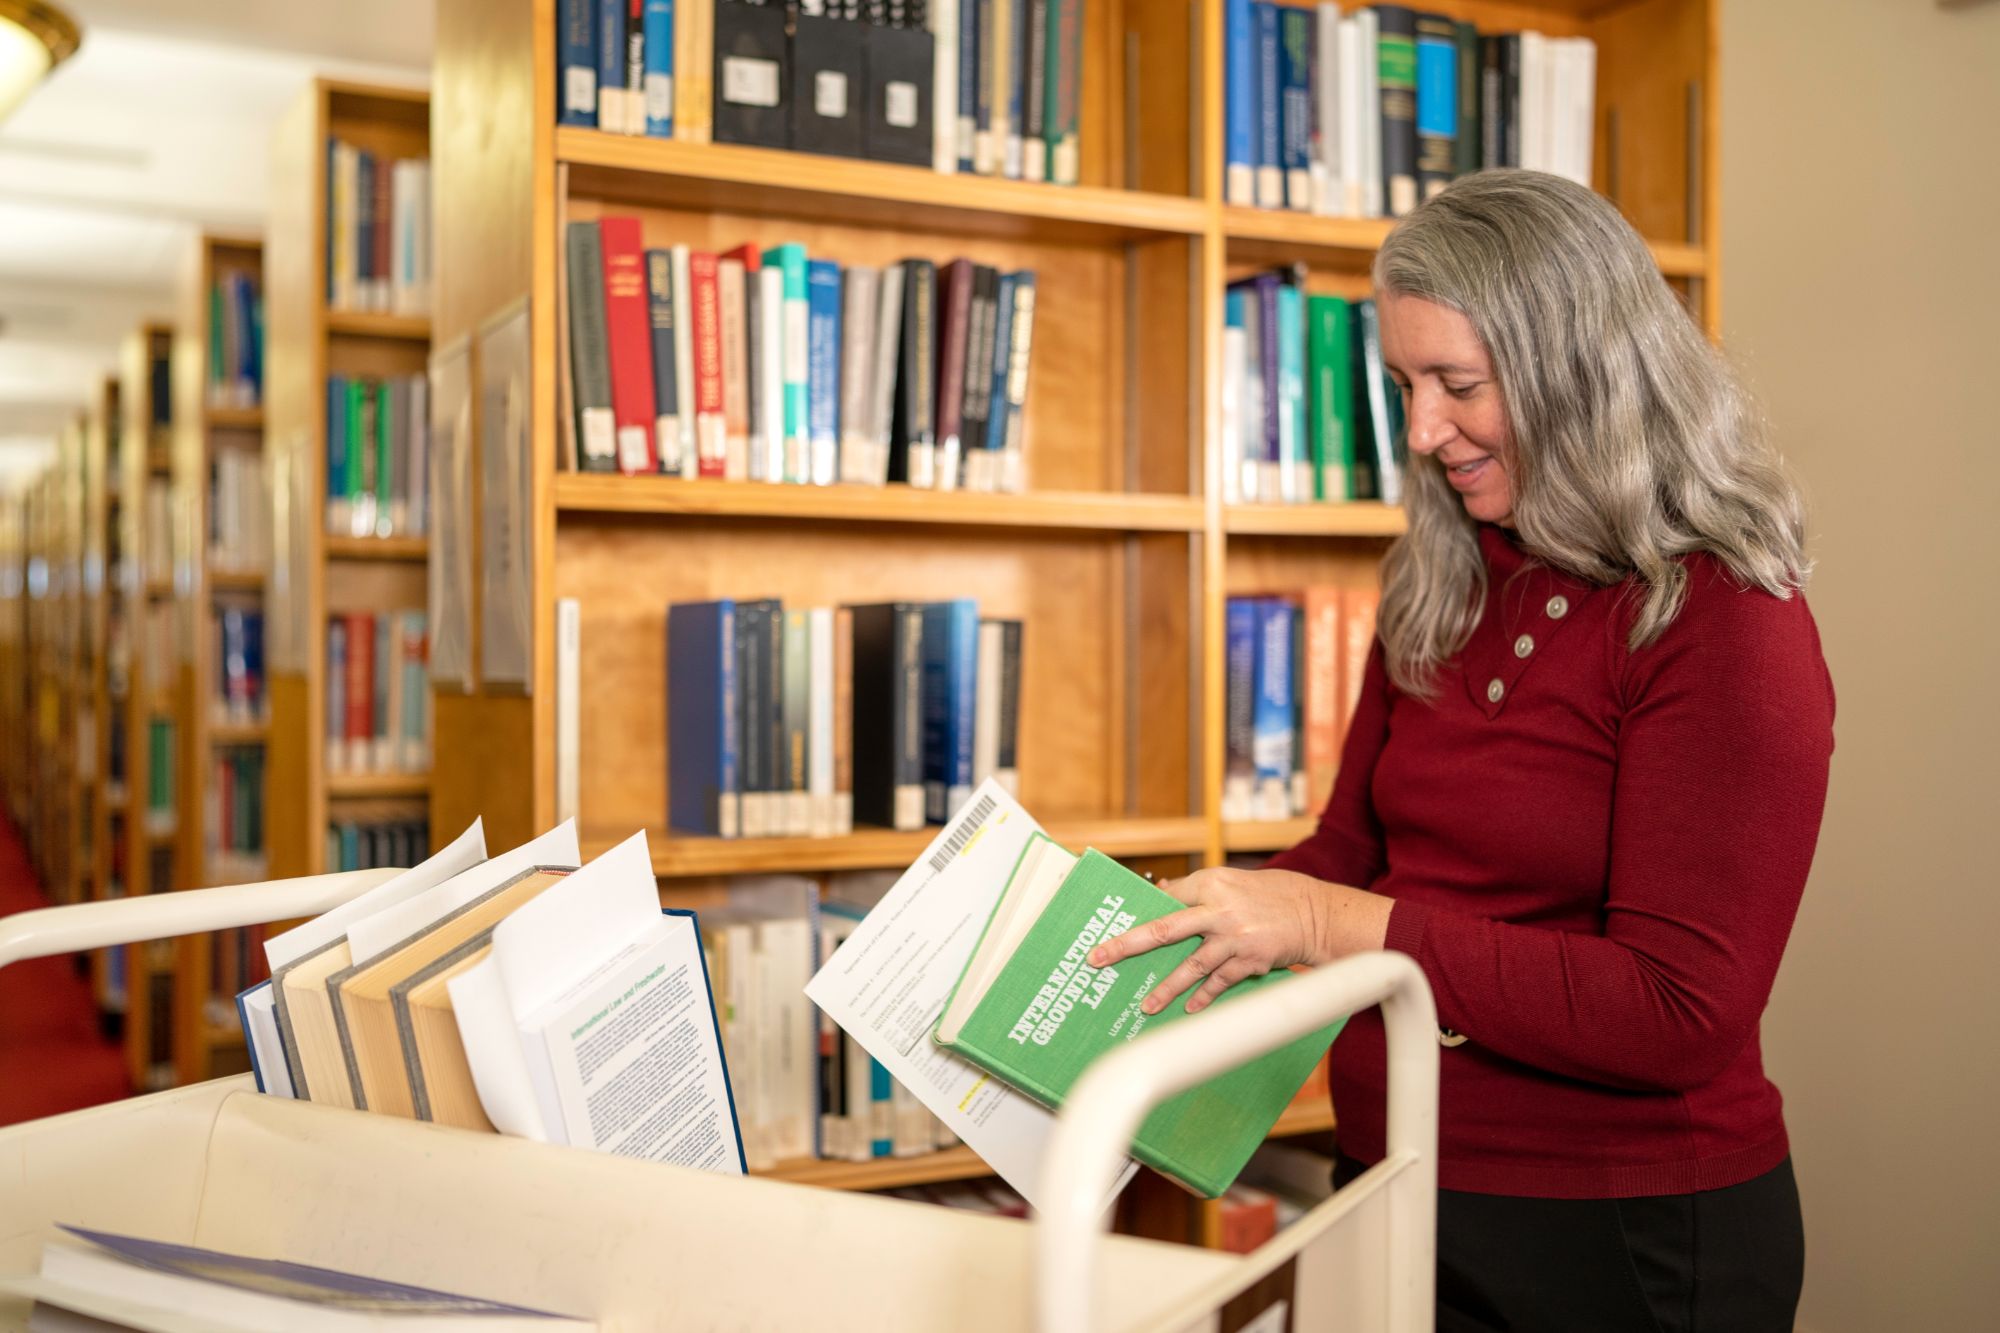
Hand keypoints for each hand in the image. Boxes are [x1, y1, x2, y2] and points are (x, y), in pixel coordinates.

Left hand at [1086, 867, 1391, 1015]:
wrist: (1315, 913)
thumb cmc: (1269, 895)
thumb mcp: (1232, 882)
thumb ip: (1196, 892)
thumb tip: (1159, 895)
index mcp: (1211, 883)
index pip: (1164, 899)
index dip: (1137, 913)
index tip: (1107, 929)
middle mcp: (1219, 910)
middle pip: (1164, 929)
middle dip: (1127, 945)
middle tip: (1099, 959)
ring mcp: (1235, 938)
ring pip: (1191, 966)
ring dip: (1166, 988)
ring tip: (1146, 1006)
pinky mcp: (1250, 961)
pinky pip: (1219, 983)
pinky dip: (1204, 997)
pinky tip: (1189, 1009)